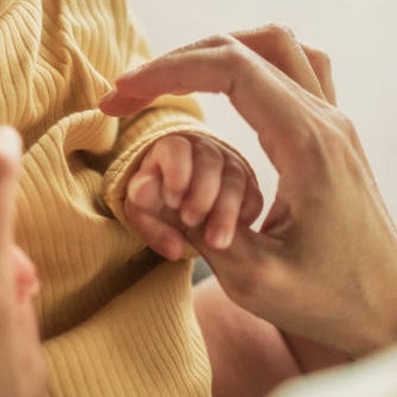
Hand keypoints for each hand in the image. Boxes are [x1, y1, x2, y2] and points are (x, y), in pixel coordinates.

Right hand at [101, 25, 396, 358]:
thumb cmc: (332, 301)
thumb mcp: (256, 281)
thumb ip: (197, 232)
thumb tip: (146, 189)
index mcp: (309, 144)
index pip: (232, 69)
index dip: (167, 72)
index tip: (119, 99)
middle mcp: (326, 120)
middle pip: (248, 45)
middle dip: (180, 60)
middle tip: (127, 95)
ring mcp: (334, 121)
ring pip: (276, 45)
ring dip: (217, 52)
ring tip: (171, 80)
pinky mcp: (333, 133)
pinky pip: (297, 66)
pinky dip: (251, 63)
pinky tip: (224, 90)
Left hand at [124, 133, 263, 259]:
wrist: (177, 196)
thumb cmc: (156, 201)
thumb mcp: (142, 213)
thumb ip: (152, 226)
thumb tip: (174, 249)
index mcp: (172, 148)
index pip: (177, 148)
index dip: (176, 171)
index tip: (172, 200)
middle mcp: (205, 150)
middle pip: (210, 162)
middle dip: (202, 193)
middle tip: (190, 220)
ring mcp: (230, 165)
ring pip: (236, 180)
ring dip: (226, 212)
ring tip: (215, 241)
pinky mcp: (249, 186)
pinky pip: (254, 198)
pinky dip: (245, 217)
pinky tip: (234, 236)